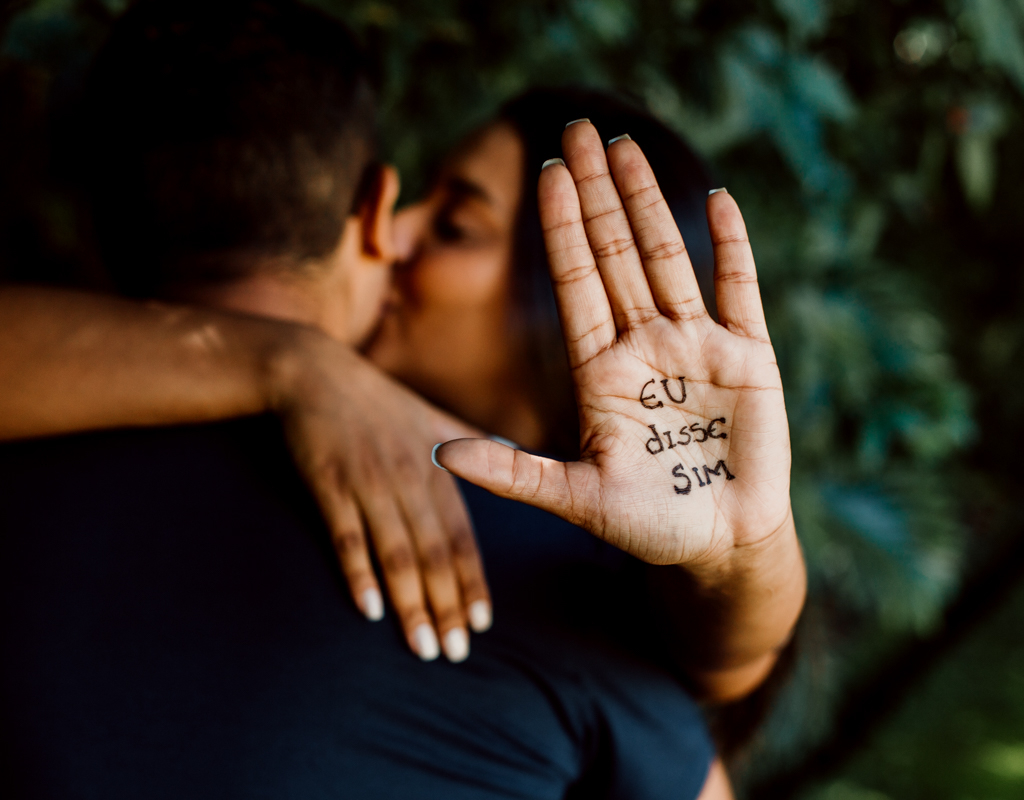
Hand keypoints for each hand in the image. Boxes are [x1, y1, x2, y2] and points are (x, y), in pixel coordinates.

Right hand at [271, 331, 491, 661]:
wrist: (313, 371)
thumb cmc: (374, 399)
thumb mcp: (430, 414)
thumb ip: (469, 440)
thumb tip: (512, 449)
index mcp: (436, 468)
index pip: (461, 536)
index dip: (471, 581)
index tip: (481, 624)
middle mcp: (409, 478)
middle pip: (434, 553)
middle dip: (447, 606)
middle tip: (455, 653)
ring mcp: (369, 482)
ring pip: (396, 552)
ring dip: (411, 603)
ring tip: (421, 647)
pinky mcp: (329, 484)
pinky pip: (347, 536)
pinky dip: (359, 573)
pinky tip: (369, 609)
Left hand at [435, 121, 791, 569]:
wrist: (722, 548)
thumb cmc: (649, 527)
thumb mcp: (577, 498)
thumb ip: (514, 472)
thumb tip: (438, 455)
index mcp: (600, 372)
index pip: (575, 283)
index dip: (561, 228)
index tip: (545, 173)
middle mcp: (644, 347)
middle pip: (614, 254)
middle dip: (597, 192)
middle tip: (579, 128)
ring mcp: (697, 347)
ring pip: (668, 258)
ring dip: (648, 202)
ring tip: (625, 145)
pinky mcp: (750, 358)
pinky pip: (741, 289)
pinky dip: (731, 246)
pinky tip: (718, 200)